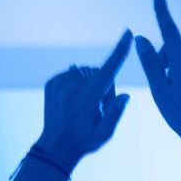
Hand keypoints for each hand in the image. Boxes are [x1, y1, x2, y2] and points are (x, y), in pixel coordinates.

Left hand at [36, 32, 132, 169]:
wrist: (55, 147)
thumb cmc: (85, 141)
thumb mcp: (106, 132)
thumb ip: (116, 112)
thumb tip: (125, 95)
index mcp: (87, 98)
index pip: (108, 69)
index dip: (120, 51)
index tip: (128, 33)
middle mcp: (72, 87)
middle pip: (99, 73)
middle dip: (104, 85)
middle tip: (99, 107)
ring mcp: (60, 83)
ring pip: (85, 73)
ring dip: (90, 84)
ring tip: (84, 105)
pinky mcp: (52, 82)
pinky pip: (73, 74)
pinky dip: (77, 84)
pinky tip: (74, 101)